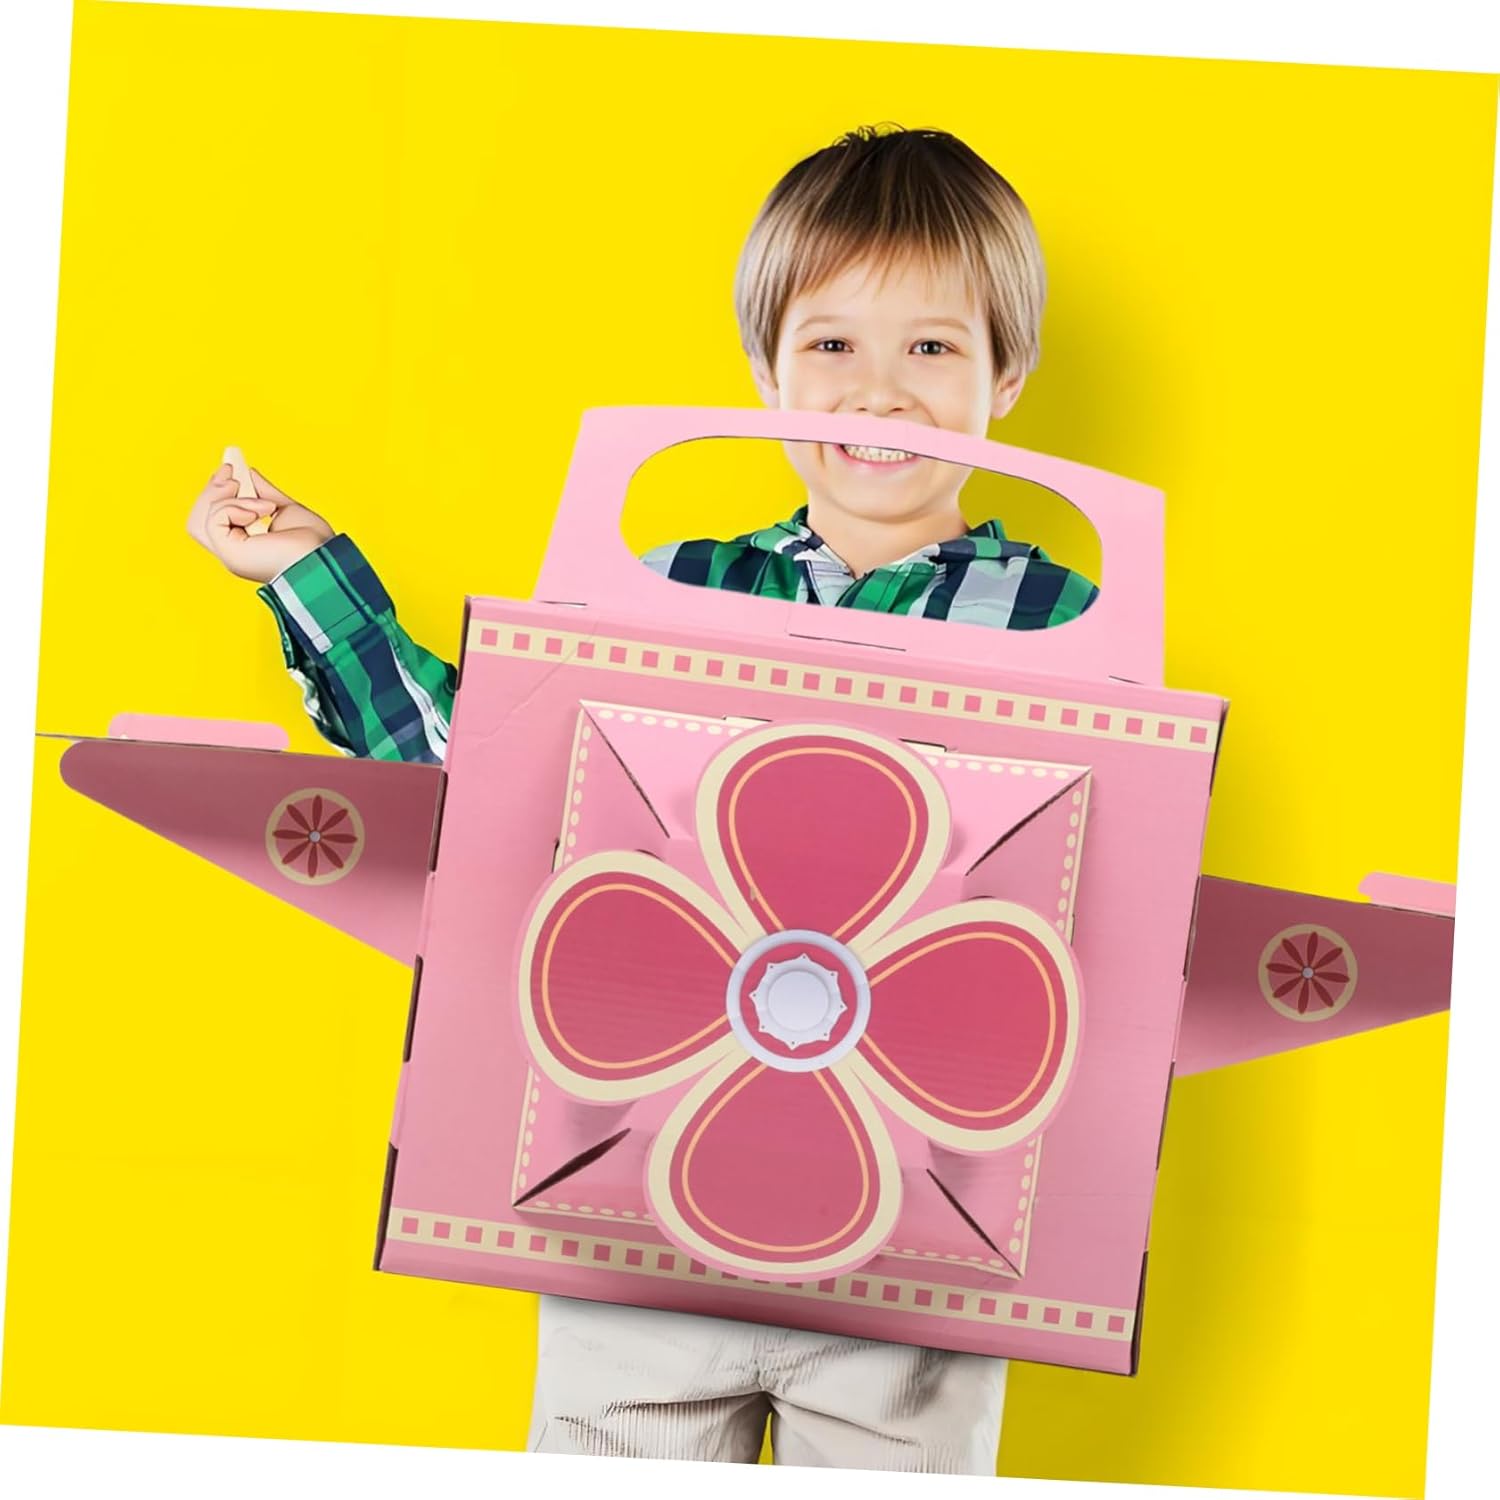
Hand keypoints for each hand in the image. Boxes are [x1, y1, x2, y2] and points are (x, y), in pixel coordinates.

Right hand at [187, 463, 334, 583]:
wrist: (324, 558)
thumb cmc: (313, 543)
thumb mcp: (285, 508)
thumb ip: (263, 493)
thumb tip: (247, 471)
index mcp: (245, 546)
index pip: (213, 519)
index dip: (215, 493)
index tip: (229, 468)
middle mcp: (233, 553)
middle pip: (198, 519)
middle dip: (211, 491)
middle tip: (231, 472)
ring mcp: (230, 554)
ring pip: (201, 519)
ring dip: (224, 497)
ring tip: (256, 497)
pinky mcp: (230, 552)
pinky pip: (215, 519)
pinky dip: (235, 506)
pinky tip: (262, 510)